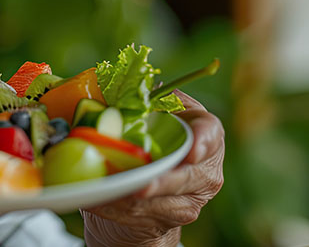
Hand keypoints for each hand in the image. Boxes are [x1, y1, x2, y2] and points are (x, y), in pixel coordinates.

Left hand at [82, 91, 224, 246]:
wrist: (142, 182)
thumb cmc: (145, 137)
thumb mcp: (143, 114)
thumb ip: (133, 100)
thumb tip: (108, 89)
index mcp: (201, 131)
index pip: (210, 132)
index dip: (203, 141)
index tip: (191, 151)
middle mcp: (204, 167)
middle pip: (187, 177)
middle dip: (162, 183)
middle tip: (140, 188)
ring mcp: (192, 198)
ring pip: (163, 203)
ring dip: (131, 200)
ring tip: (105, 193)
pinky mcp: (171, 220)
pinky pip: (143, 216)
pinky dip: (118, 211)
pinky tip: (98, 203)